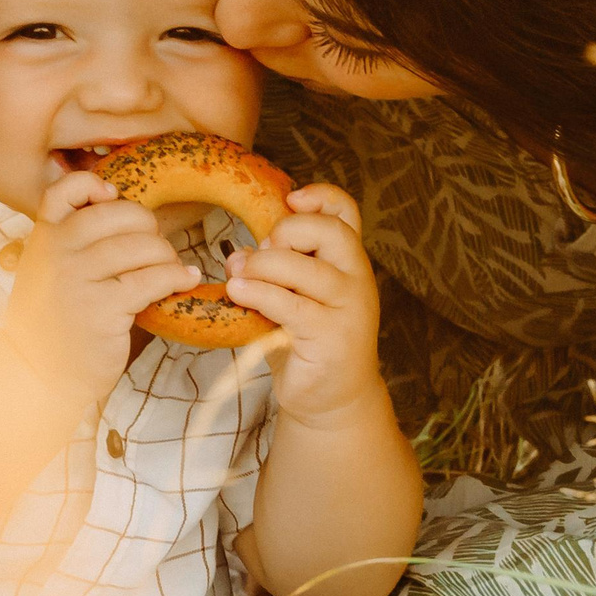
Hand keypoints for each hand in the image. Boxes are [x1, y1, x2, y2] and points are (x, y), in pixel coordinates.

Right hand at [2, 170, 199, 402]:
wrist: (36, 375)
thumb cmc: (52, 322)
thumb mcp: (44, 271)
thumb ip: (69, 241)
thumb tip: (116, 202)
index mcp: (42, 238)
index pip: (64, 191)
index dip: (94, 186)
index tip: (113, 198)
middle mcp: (56, 253)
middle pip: (119, 214)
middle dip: (148, 227)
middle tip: (155, 248)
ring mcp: (78, 280)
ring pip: (143, 246)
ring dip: (167, 255)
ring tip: (172, 268)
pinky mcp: (103, 310)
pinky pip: (153, 279)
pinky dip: (177, 277)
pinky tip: (184, 280)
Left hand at [222, 182, 384, 423]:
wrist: (331, 399)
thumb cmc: (307, 340)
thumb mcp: (296, 296)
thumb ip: (277, 270)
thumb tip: (238, 255)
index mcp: (349, 261)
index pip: (347, 212)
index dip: (321, 197)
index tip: (290, 200)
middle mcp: (358, 279)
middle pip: (328, 232)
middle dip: (284, 233)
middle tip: (258, 255)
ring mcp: (349, 308)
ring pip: (303, 269)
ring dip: (262, 266)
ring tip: (237, 277)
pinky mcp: (331, 338)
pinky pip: (289, 305)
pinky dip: (258, 293)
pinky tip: (237, 292)